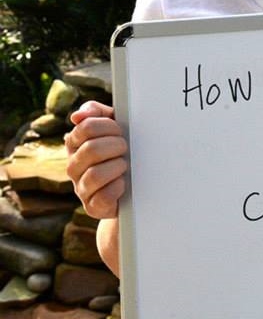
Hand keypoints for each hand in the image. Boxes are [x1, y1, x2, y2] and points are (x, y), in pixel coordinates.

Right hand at [65, 100, 127, 218]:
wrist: (133, 184)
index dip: (109, 126)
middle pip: (91, 150)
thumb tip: (77, 116)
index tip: (121, 130)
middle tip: (125, 148)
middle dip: (116, 146)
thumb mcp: (113, 125)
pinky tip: (123, 182)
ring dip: (118, 167)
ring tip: (124, 165)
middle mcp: (73, 166)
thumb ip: (97, 112)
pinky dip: (118, 187)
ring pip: (95, 175)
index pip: (86, 127)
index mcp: (75, 143)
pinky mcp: (92, 206)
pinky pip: (103, 196)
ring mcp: (81, 188)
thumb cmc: (121, 149)